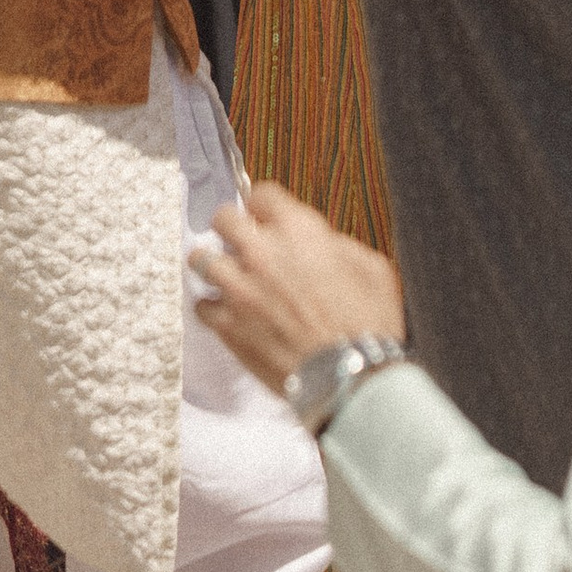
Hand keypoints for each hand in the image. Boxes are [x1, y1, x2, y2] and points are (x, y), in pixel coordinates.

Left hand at [187, 179, 406, 398]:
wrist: (349, 377)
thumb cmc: (366, 325)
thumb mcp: (371, 268)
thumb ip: (338, 245)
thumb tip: (322, 244)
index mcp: (299, 231)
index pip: (262, 194)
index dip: (264, 206)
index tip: (265, 216)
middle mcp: (262, 253)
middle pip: (223, 218)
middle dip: (231, 226)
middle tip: (240, 241)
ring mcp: (240, 290)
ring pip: (201, 259)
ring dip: (214, 264)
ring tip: (224, 274)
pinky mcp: (228, 326)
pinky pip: (202, 306)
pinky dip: (212, 307)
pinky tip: (227, 312)